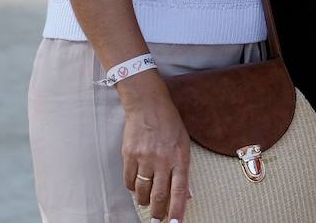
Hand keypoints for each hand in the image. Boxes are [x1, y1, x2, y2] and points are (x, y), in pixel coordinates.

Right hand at [119, 75, 190, 222]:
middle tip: (157, 220)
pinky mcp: (129, 155)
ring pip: (142, 191)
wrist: (147, 104)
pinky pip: (129, 180)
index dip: (177, 210)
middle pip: (159, 195)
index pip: (179, 190)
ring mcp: (144, 157)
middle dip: (158, 212)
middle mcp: (162, 159)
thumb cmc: (169, 123)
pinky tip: (136, 186)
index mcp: (179, 156)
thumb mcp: (184, 144)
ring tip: (146, 202)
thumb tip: (186, 194)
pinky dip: (132, 188)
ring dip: (144, 201)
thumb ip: (183, 169)